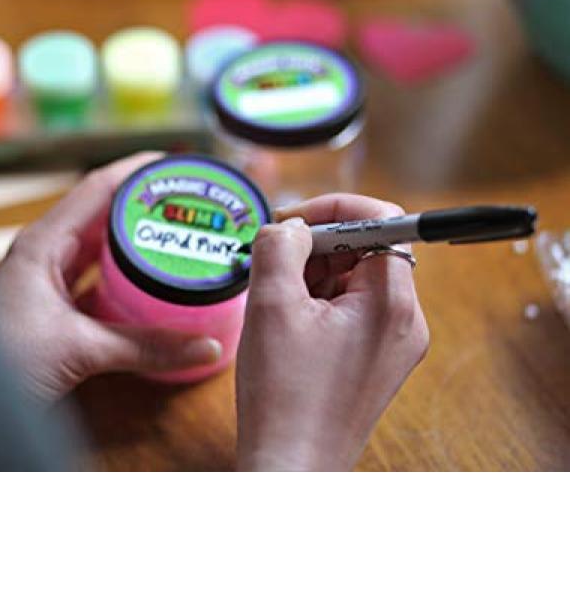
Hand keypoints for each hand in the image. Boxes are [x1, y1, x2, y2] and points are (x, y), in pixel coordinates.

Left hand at [0, 152, 221, 404]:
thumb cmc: (2, 362)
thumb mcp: (80, 348)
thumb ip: (145, 347)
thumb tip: (205, 346)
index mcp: (42, 244)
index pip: (96, 189)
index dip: (135, 171)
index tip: (173, 163)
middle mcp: (45, 254)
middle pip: (102, 215)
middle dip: (143, 206)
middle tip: (186, 203)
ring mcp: (49, 281)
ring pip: (100, 249)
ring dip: (134, 243)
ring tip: (176, 237)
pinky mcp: (56, 308)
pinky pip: (98, 281)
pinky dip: (125, 280)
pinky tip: (151, 285)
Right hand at [236, 194, 429, 470]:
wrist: (291, 467)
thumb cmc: (284, 396)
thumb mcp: (271, 305)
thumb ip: (280, 247)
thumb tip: (291, 228)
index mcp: (391, 303)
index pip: (382, 221)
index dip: (333, 210)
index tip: (292, 223)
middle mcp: (405, 321)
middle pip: (368, 249)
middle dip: (317, 248)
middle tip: (274, 265)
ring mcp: (394, 343)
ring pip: (355, 279)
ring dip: (313, 276)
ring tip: (277, 303)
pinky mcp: (376, 359)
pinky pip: (352, 310)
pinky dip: (319, 302)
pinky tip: (288, 323)